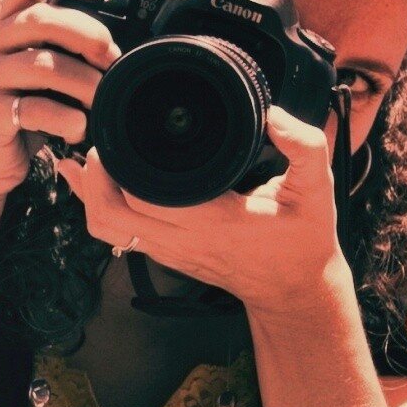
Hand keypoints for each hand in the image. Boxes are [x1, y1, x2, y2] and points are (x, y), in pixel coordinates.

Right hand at [0, 0, 122, 201]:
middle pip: (39, 19)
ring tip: (104, 96)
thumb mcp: (46, 59)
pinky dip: (65, 118)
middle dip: (86, 33)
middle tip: (113, 55)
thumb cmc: (24, 104)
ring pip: (41, 65)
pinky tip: (80, 127)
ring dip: (84, 81)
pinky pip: (32, 108)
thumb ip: (73, 22)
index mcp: (4, 23)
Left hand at [57, 99, 347, 315]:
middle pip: (111, 213)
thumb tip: (274, 117)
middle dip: (95, 174)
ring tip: (93, 154)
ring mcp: (169, 251)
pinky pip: (116, 234)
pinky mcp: (165, 254)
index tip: (119, 130)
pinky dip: (99, 206)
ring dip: (90, 192)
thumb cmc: (303, 240)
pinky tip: (91, 180)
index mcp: (214, 221)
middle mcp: (183, 239)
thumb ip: (306, 147)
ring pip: (106, 228)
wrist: (294, 290)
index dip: (121, 166)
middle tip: (102, 137)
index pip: (146, 197)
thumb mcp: (317, 190)